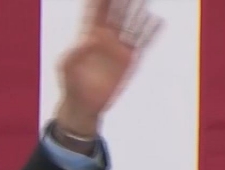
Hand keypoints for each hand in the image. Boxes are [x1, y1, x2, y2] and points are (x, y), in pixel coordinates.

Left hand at [55, 0, 162, 135]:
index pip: (97, 13)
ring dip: (138, 11)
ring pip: (132, 23)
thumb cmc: (71, 84)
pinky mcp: (129, 59)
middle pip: (117, 13)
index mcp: (89, 36)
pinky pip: (142, 42)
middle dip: (123, 1)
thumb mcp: (66, 67)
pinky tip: (157, 21)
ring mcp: (119, 47)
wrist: (84, 104)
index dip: (101, 1)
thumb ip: (73, 53)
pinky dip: (151, 32)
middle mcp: (106, 38)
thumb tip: (88, 40)